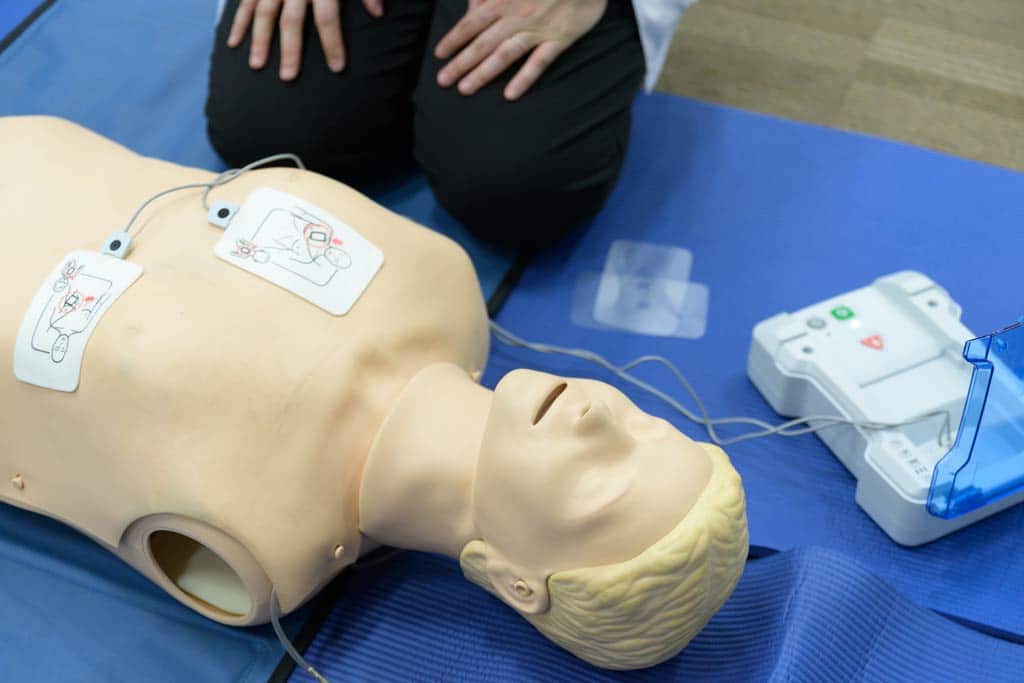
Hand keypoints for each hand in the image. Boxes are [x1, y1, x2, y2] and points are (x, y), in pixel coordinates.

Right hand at [227, 0, 383, 80]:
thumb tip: (379, 13)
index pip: (327, 18)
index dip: (332, 43)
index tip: (337, 67)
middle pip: (291, 20)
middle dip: (290, 50)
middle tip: (289, 77)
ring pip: (263, 13)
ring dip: (259, 40)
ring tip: (257, 66)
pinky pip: (244, 2)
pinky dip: (237, 22)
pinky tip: (233, 43)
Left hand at [435, 0, 606, 100]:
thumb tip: (472, 7)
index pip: (471, 22)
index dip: (454, 39)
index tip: (439, 55)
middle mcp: (517, 16)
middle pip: (482, 43)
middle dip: (460, 62)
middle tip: (443, 81)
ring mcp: (538, 29)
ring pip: (505, 54)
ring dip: (483, 72)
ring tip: (466, 89)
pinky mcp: (559, 39)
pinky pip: (539, 62)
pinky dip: (524, 78)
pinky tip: (510, 95)